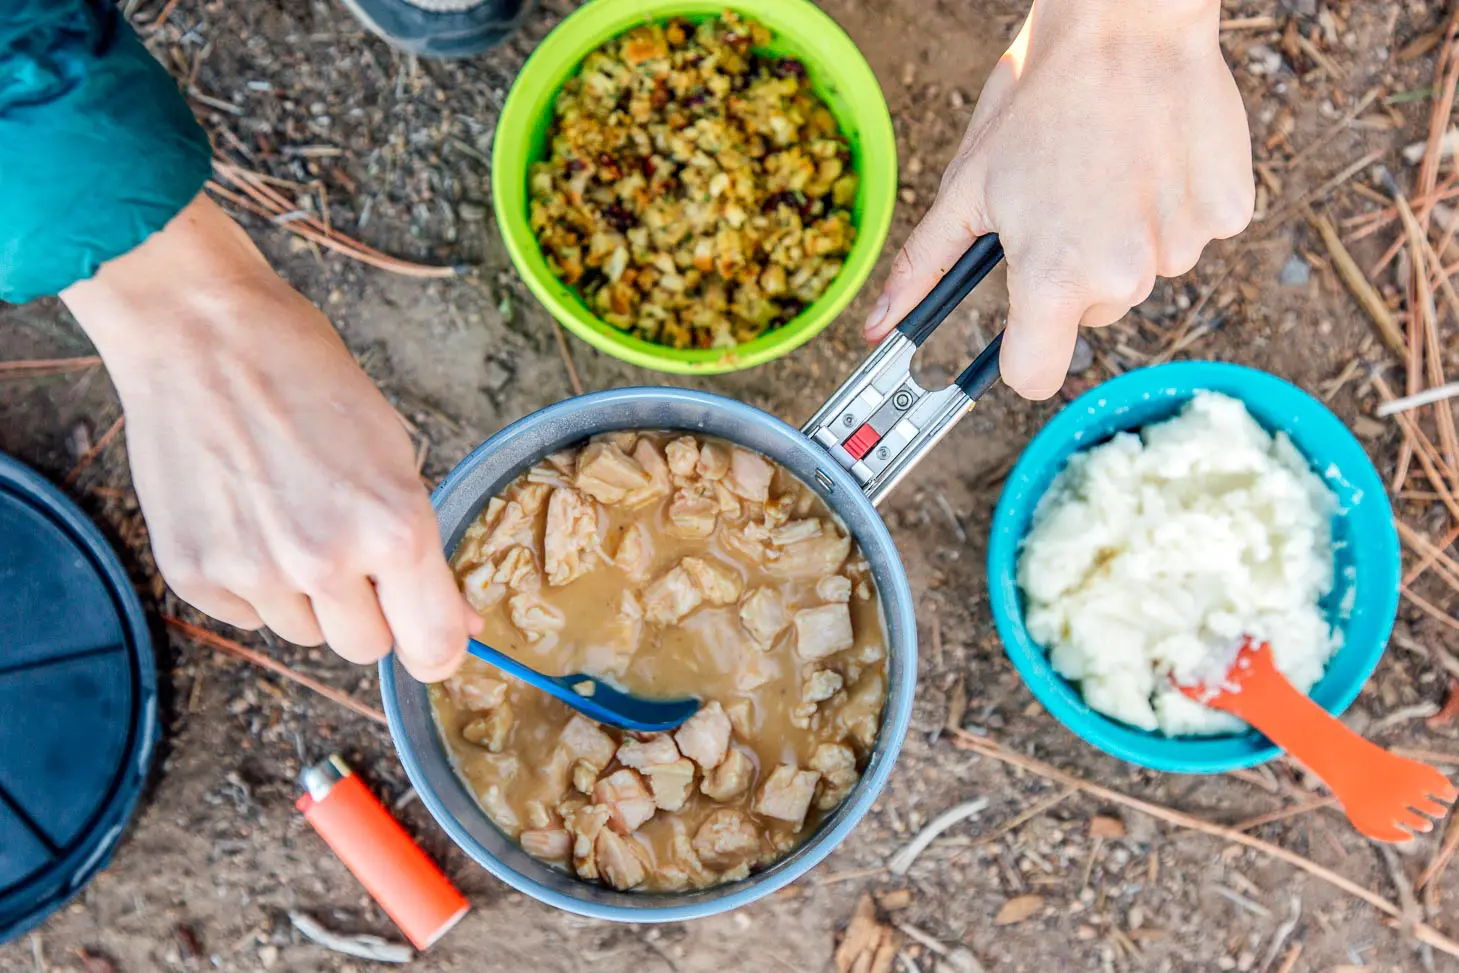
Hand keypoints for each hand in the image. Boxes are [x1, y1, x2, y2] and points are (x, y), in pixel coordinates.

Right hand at [63, 194, 477, 681]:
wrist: (204, 337)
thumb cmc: (310, 381)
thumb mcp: (396, 455)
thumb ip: (423, 548)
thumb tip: (460, 624)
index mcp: (394, 528)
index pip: (432, 646)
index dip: (438, 649)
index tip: (437, 642)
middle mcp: (325, 561)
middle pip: (365, 648)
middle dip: (370, 613)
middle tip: (354, 553)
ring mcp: (253, 572)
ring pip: (304, 634)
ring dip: (308, 597)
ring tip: (291, 518)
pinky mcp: (194, 574)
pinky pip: (245, 615)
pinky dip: (252, 583)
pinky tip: (246, 518)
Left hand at [864, 0, 1253, 397]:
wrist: (1125, 24)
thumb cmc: (1038, 100)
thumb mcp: (966, 188)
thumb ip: (923, 268)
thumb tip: (880, 326)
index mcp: (1053, 279)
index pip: (1036, 376)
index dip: (1022, 354)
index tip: (1022, 321)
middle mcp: (1123, 277)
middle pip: (1090, 313)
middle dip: (1073, 272)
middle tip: (1063, 203)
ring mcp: (1182, 246)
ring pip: (1142, 273)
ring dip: (1124, 238)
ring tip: (1108, 170)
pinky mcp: (1228, 214)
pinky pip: (1193, 235)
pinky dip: (1174, 208)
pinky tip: (1153, 159)